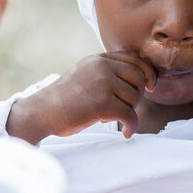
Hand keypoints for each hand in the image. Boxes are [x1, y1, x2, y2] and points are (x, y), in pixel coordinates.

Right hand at [7, 52, 156, 142]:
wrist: (42, 112)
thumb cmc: (64, 100)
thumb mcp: (85, 76)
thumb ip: (107, 73)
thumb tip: (139, 81)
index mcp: (99, 59)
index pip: (135, 59)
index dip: (147, 73)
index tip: (151, 86)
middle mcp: (102, 67)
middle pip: (139, 78)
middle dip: (137, 95)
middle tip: (124, 107)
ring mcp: (102, 83)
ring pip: (135, 97)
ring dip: (129, 111)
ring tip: (112, 117)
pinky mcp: (102, 103)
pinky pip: (130, 115)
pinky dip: (132, 126)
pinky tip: (125, 133)